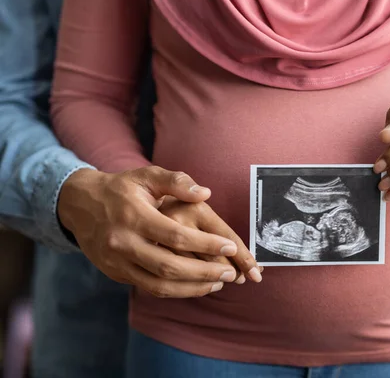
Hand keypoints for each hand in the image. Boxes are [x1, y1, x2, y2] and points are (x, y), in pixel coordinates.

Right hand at [57, 166, 252, 297]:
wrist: (79, 204)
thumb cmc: (121, 189)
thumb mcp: (146, 176)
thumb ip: (176, 181)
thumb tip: (205, 193)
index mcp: (134, 216)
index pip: (176, 236)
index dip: (206, 245)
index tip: (231, 247)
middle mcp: (123, 243)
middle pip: (170, 266)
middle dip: (205, 272)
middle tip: (231, 273)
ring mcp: (117, 262)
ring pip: (159, 285)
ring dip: (193, 288)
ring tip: (219, 283)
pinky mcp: (116, 274)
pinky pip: (149, 288)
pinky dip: (176, 290)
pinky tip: (196, 286)